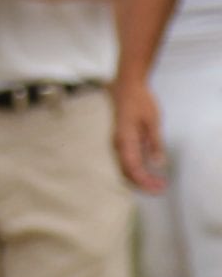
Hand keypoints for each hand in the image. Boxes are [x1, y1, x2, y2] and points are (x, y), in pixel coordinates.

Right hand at [113, 74, 167, 192]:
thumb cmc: (140, 102)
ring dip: (139, 178)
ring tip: (157, 182)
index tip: (158, 188)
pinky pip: (125, 161)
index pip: (133, 169)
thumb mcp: (153, 122)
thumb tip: (158, 164)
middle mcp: (117, 145)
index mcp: (124, 141)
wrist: (125, 88)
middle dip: (143, 184)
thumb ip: (155, 144)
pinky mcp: (120, 142)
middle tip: (160, 188)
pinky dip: (136, 170)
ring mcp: (116, 144)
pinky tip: (148, 170)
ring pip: (125, 168)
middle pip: (127, 172)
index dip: (145, 182)